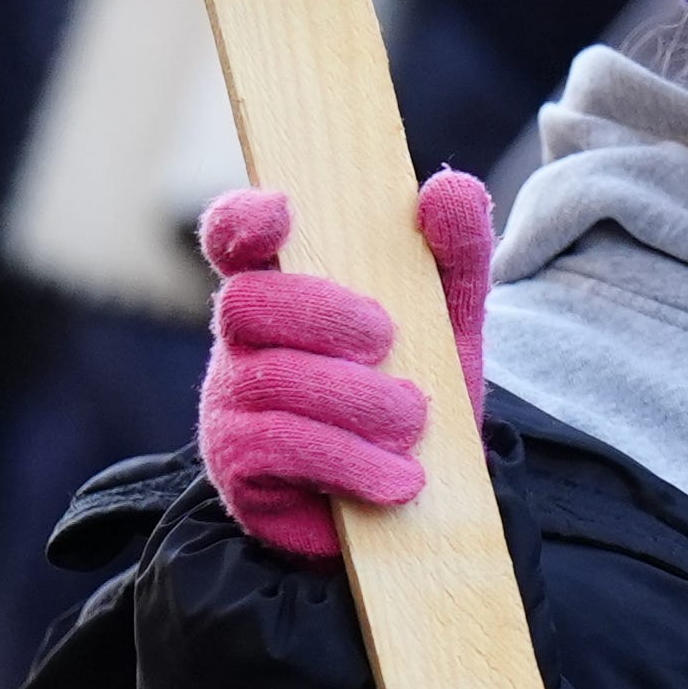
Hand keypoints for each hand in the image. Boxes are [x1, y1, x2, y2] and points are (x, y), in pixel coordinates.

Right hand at [193, 173, 495, 562]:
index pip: (233, 237)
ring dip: (357, 401)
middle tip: (388, 340)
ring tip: (415, 424)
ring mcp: (231, 404)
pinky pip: (277, 446)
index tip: (283, 211)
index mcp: (284, 288)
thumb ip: (456, 251)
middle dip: (324, 315)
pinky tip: (399, 479)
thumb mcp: (452, 318)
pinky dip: (350, 460)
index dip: (243, 219)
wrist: (422, 499)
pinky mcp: (237, 467)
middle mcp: (243, 341)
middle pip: (247, 303)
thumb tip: (448, 190)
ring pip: (271, 380)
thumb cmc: (420, 387)